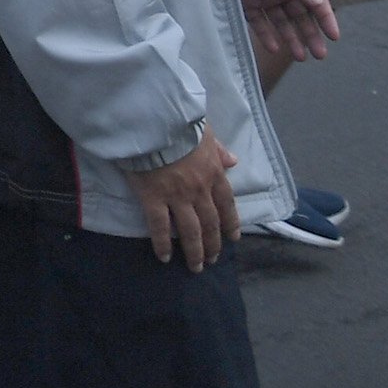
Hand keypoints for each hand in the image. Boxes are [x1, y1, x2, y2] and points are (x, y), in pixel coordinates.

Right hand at [124, 132, 241, 268]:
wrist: (154, 120)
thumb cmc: (178, 121)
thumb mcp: (205, 131)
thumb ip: (218, 148)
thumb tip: (233, 161)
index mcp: (213, 172)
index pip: (227, 203)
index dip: (231, 223)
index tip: (233, 238)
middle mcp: (199, 189)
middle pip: (211, 223)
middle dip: (213, 244)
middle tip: (212, 260)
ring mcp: (177, 196)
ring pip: (190, 230)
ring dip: (195, 251)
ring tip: (196, 267)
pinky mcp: (153, 197)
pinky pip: (159, 226)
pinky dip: (162, 244)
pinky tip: (164, 258)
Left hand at [235, 0, 340, 68]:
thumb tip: (319, 2)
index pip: (315, 0)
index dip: (326, 18)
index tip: (334, 36)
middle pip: (301, 16)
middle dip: (311, 35)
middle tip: (320, 54)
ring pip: (282, 22)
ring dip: (292, 39)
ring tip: (301, 56)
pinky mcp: (246, 3)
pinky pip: (260, 23)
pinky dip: (266, 35)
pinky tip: (274, 47)